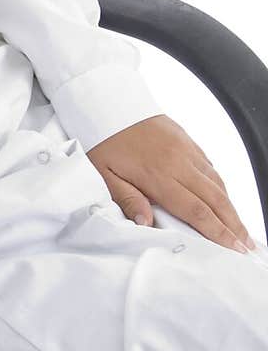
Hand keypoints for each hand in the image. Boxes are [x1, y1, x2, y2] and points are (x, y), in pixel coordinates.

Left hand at [85, 114, 256, 254]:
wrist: (109, 102)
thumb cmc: (103, 140)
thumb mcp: (103, 173)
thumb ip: (126, 199)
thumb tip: (145, 223)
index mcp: (158, 175)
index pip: (196, 210)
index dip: (218, 231)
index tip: (234, 248)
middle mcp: (179, 162)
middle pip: (215, 199)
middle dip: (234, 225)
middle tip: (247, 245)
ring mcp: (186, 150)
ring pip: (217, 183)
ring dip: (232, 207)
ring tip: (241, 228)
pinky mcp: (187, 140)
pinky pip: (210, 166)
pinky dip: (221, 186)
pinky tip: (225, 199)